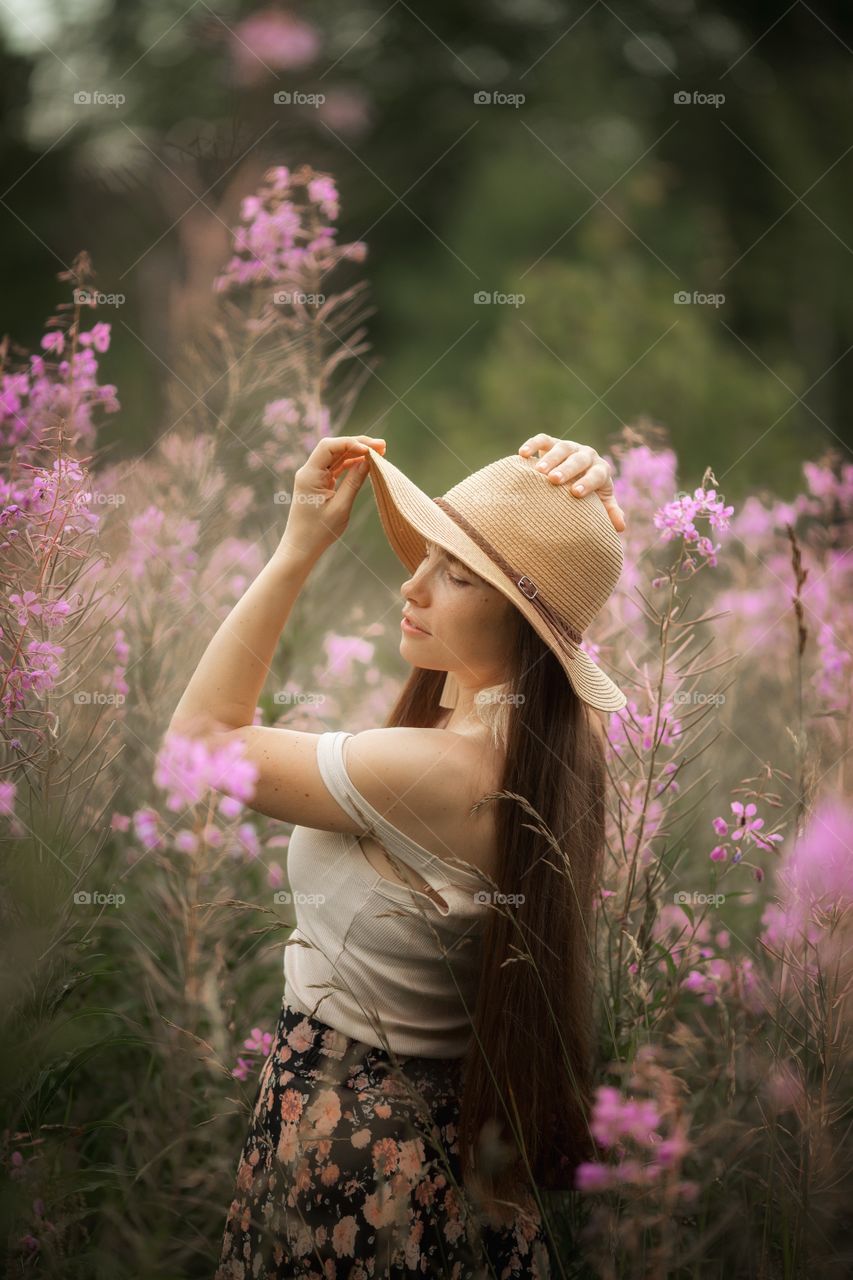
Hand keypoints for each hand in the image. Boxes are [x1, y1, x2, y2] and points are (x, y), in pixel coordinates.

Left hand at [278, 434, 386, 558]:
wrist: (301, 547)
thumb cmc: (319, 531)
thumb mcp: (340, 507)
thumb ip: (354, 482)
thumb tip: (368, 461)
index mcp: (309, 475)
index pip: (329, 447)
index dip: (351, 443)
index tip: (371, 450)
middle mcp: (309, 471)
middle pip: (334, 448)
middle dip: (358, 444)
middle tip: (382, 446)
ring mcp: (314, 476)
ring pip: (337, 456)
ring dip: (357, 452)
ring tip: (379, 452)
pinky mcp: (319, 483)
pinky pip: (336, 467)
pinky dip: (351, 463)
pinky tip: (367, 463)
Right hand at [517, 434, 625, 531]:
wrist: (575, 476)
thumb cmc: (589, 495)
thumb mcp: (600, 503)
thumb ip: (610, 512)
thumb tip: (620, 527)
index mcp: (600, 470)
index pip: (597, 474)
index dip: (588, 482)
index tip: (575, 493)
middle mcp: (586, 455)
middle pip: (578, 460)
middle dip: (567, 469)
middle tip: (554, 480)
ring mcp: (569, 447)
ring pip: (561, 448)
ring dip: (549, 458)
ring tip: (538, 472)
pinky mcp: (552, 442)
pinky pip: (543, 440)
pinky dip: (533, 444)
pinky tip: (522, 454)